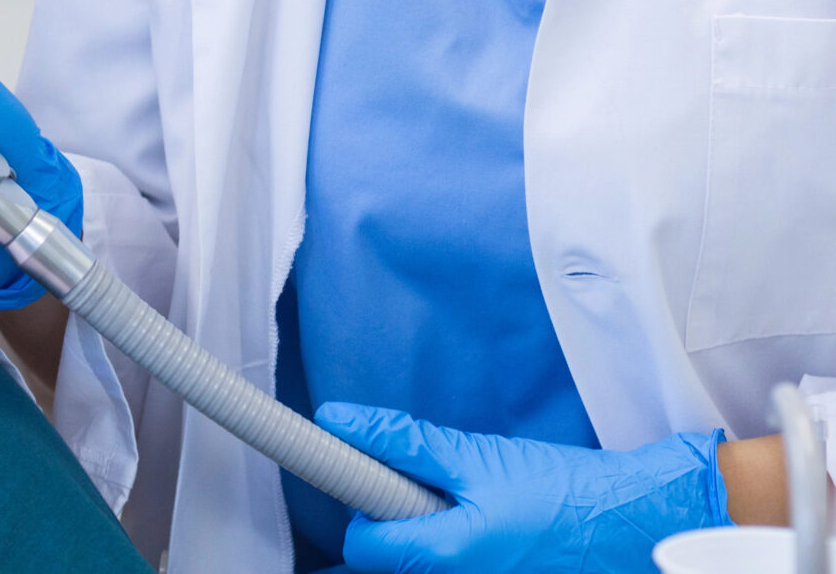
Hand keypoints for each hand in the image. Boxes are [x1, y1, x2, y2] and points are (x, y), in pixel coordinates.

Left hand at [317, 403, 728, 571]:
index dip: (361, 505)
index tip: (375, 475)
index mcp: (446, 555)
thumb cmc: (566, 492)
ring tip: (477, 505)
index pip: (362, 547)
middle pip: (394, 558)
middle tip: (439, 486)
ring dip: (435, 531)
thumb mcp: (475, 457)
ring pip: (429, 563)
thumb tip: (338, 420)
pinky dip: (465, 545)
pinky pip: (462, 566)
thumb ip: (402, 443)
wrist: (639, 521)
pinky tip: (497, 526)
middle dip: (402, 519)